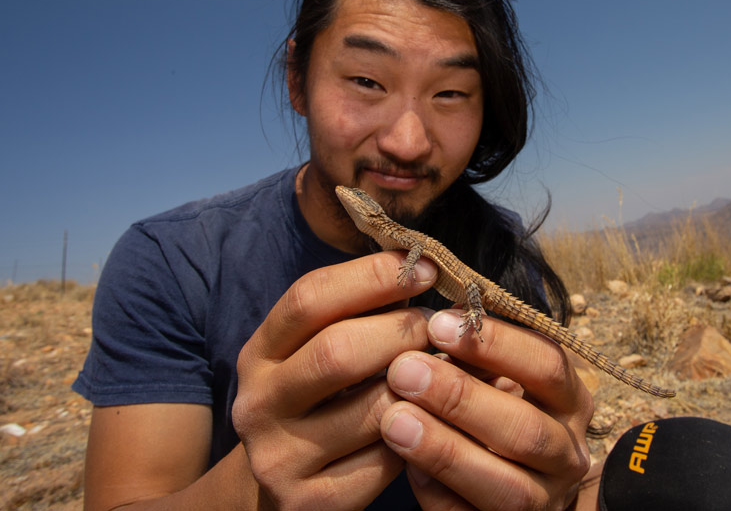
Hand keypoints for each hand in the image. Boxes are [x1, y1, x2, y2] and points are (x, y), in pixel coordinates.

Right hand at [232, 252, 437, 509]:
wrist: (277, 489)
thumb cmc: (317, 401)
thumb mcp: (312, 353)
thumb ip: (353, 314)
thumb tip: (423, 268)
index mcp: (258, 354)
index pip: (309, 298)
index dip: (372, 276)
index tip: (425, 267)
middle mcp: (258, 404)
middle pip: (339, 351)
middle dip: (403, 330)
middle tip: (440, 325)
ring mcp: (281, 457)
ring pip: (374, 409)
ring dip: (423, 382)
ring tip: (448, 366)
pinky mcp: (313, 502)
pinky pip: (388, 459)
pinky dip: (423, 432)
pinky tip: (437, 416)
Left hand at [380, 309, 593, 510]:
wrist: (519, 485)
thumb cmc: (498, 411)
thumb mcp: (502, 377)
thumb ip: (477, 355)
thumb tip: (431, 318)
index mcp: (569, 401)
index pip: (548, 365)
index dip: (496, 342)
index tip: (438, 323)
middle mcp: (566, 453)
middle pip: (525, 429)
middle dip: (460, 398)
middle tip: (404, 370)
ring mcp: (543, 502)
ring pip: (506, 487)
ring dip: (445, 450)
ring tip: (393, 420)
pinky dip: (439, 495)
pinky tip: (406, 469)